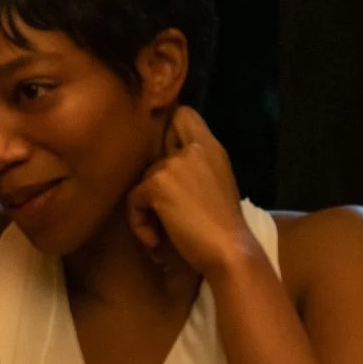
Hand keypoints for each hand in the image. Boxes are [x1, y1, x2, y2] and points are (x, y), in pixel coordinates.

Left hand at [125, 106, 256, 278]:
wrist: (229, 250)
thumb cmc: (221, 226)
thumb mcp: (213, 183)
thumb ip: (191, 165)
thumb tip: (158, 160)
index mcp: (211, 147)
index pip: (183, 113)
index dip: (166, 124)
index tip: (160, 147)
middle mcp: (193, 148)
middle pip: (153, 145)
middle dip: (151, 177)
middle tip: (160, 205)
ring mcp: (174, 163)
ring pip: (141, 179)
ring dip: (145, 208)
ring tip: (162, 232)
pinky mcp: (157, 184)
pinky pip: (133, 201)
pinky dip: (140, 223)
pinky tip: (156, 240)